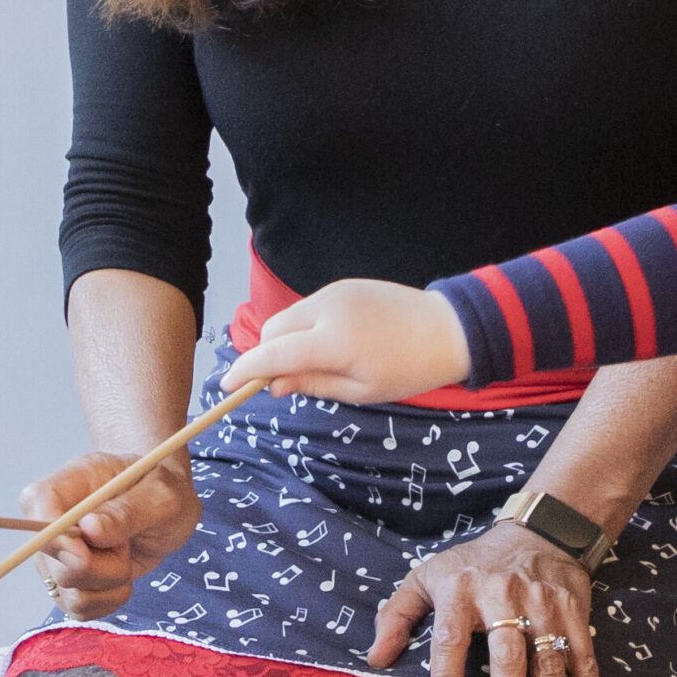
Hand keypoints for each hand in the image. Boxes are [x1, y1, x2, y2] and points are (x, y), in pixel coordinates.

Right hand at [24, 452, 198, 620]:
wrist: (164, 510)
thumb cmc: (160, 491)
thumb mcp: (160, 496)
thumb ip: (126, 512)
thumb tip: (89, 528)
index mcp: (67, 484)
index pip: (36, 504)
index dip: (55, 536)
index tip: (87, 550)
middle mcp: (51, 522)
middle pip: (56, 565)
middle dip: (103, 566)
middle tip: (126, 544)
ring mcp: (54, 556)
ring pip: (69, 594)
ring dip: (110, 583)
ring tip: (125, 555)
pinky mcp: (66, 584)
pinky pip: (79, 610)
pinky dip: (110, 599)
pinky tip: (121, 576)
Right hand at [225, 279, 471, 403]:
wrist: (448, 329)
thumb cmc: (409, 369)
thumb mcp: (360, 391)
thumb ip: (312, 384)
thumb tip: (273, 385)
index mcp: (334, 341)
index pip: (273, 353)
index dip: (246, 370)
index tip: (228, 386)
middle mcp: (328, 309)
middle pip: (272, 330)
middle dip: (266, 355)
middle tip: (281, 381)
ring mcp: (334, 292)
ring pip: (288, 317)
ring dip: (286, 340)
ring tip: (313, 363)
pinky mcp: (342, 285)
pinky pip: (308, 307)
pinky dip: (304, 327)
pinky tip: (329, 344)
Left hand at [365, 521, 603, 676]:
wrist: (538, 532)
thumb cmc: (473, 566)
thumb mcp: (426, 577)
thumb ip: (396, 616)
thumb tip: (374, 659)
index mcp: (460, 590)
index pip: (449, 639)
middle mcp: (504, 596)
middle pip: (508, 656)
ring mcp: (544, 604)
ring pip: (550, 662)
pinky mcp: (576, 611)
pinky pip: (585, 657)